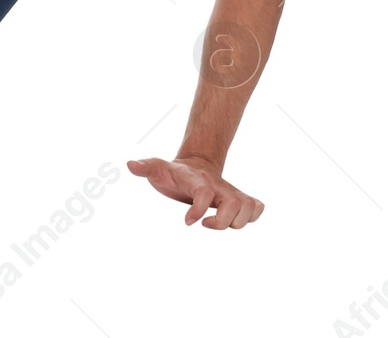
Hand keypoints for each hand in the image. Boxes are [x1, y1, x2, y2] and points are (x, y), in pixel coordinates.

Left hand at [127, 156, 264, 229]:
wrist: (196, 164)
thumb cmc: (174, 172)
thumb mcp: (158, 168)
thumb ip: (145, 167)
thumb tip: (130, 165)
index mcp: (198, 179)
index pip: (205, 193)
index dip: (198, 210)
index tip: (187, 222)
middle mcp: (219, 186)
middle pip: (235, 204)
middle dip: (222, 222)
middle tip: (204, 224)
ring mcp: (232, 192)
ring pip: (250, 208)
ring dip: (238, 222)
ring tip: (217, 223)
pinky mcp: (241, 199)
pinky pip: (258, 208)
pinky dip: (252, 217)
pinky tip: (234, 220)